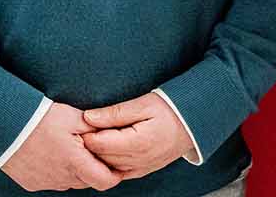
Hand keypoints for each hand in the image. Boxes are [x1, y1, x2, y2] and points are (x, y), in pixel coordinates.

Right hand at [1, 102, 121, 191]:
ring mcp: (45, 182)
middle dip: (92, 167)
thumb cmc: (41, 116)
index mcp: (75, 162)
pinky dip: (55, 171)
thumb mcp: (75, 117)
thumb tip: (114, 137)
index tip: (117, 164)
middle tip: (89, 148)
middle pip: (87, 180)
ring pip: (69, 182)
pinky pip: (51, 181)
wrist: (3, 122)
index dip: (115, 174)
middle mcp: (61, 178)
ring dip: (73, 170)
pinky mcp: (31, 183)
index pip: (105, 180)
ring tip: (67, 148)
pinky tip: (50, 154)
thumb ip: (97, 130)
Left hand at [80, 93, 196, 180]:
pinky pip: (118, 172)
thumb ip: (115, 113)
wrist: (195, 122)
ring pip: (108, 167)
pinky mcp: (143, 170)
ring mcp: (141, 168)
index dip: (86, 133)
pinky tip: (106, 150)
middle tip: (82, 129)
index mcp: (138, 143)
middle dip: (88, 145)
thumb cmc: (171, 108)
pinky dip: (108, 163)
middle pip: (100, 157)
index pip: (99, 144)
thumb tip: (88, 117)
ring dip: (97, 154)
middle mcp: (138, 160)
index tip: (80, 122)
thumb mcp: (143, 104)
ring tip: (94, 136)